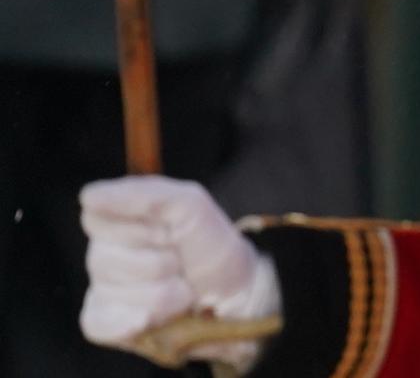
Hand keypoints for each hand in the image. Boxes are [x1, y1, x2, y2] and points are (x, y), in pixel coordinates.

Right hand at [81, 176, 281, 369]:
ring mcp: (102, 289)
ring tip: (178, 285)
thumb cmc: (208, 242)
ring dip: (162, 292)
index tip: (170, 230)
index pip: (97, 221)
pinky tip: (150, 318)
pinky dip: (129, 322)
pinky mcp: (105, 322)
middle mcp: (101, 253)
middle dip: (159, 261)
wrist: (233, 289)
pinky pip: (99, 324)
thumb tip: (88, 196)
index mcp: (115, 219)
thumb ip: (142, 194)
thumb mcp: (189, 204)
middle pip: (105, 260)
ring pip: (114, 292)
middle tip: (179, 261)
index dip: (142, 229)